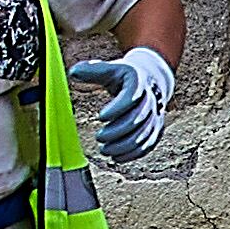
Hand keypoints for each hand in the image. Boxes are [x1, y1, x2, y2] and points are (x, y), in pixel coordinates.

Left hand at [69, 46, 176, 162]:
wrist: (150, 79)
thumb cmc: (123, 76)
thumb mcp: (109, 69)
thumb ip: (92, 71)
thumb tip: (73, 72)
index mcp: (138, 80)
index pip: (131, 95)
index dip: (117, 108)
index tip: (100, 116)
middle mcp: (151, 98)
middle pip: (137, 118)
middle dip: (117, 131)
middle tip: (99, 138)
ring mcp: (156, 115)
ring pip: (143, 135)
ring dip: (123, 146)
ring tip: (105, 150)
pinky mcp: (156, 128)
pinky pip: (148, 145)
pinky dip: (133, 154)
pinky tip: (117, 158)